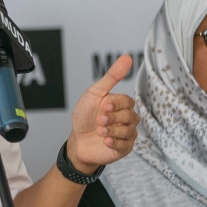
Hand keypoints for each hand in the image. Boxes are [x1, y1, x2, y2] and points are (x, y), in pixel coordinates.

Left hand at [66, 55, 138, 173]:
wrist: (77, 139)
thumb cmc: (85, 115)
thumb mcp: (94, 93)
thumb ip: (111, 77)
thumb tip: (126, 58)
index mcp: (120, 104)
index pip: (127, 101)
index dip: (116, 104)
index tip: (103, 106)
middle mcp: (126, 118)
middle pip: (130, 116)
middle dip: (112, 118)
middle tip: (99, 120)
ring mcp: (126, 133)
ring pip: (129, 131)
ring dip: (113, 130)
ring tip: (99, 131)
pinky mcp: (124, 148)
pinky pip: (126, 145)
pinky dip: (115, 142)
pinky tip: (105, 141)